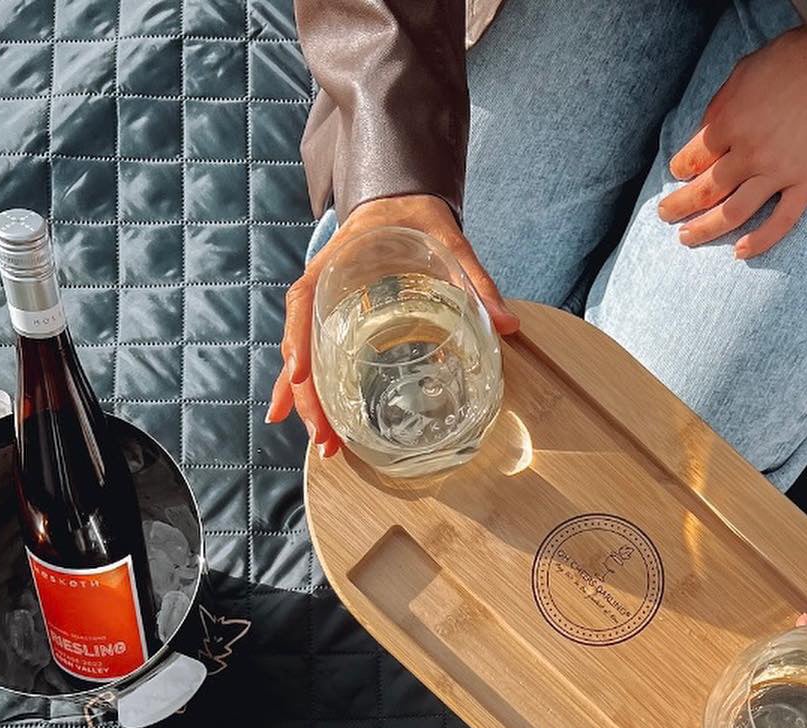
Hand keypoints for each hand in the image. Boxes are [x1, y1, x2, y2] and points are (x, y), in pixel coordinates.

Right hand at [267, 194, 518, 451]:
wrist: (401, 203)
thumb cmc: (417, 219)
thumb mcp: (448, 240)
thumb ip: (475, 279)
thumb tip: (507, 325)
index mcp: (337, 262)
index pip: (305, 299)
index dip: (299, 337)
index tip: (300, 373)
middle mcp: (323, 289)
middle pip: (300, 343)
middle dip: (306, 394)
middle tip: (324, 438)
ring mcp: (327, 309)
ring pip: (304, 359)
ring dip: (308, 403)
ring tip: (324, 445)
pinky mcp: (338, 323)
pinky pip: (318, 359)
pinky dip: (314, 392)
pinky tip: (317, 425)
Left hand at [660, 28, 806, 258]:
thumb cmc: (794, 60)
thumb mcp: (745, 71)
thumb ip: (721, 106)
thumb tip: (704, 134)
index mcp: (730, 123)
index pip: (692, 158)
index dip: (680, 169)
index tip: (677, 174)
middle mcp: (749, 153)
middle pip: (705, 191)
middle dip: (680, 206)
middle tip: (666, 215)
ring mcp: (779, 172)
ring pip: (733, 213)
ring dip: (705, 230)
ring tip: (687, 238)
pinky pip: (780, 222)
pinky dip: (759, 241)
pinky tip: (739, 252)